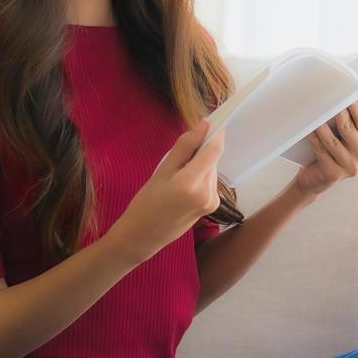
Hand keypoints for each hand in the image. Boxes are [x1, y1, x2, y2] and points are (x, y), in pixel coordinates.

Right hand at [109, 119, 223, 263]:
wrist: (142, 237)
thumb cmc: (146, 204)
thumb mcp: (161, 172)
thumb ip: (184, 148)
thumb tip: (202, 127)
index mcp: (192, 184)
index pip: (214, 150)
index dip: (215, 133)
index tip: (211, 121)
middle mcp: (208, 193)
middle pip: (212, 159)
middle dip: (202, 150)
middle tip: (180, 154)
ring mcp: (212, 202)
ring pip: (211, 170)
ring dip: (200, 164)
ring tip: (177, 173)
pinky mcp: (212, 207)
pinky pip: (209, 181)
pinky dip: (200, 176)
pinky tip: (182, 184)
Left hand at [292, 100, 357, 197]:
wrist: (315, 179)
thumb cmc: (329, 151)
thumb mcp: (342, 137)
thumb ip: (346, 121)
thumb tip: (339, 97)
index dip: (354, 107)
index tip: (344, 93)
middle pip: (348, 129)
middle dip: (336, 114)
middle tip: (326, 101)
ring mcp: (350, 166)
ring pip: (332, 141)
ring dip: (321, 127)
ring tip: (313, 115)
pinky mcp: (334, 173)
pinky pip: (321, 151)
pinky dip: (314, 140)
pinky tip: (308, 132)